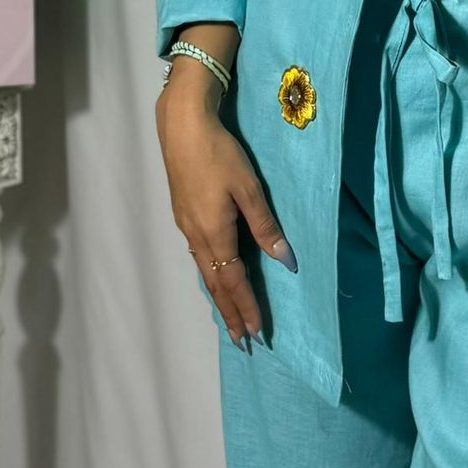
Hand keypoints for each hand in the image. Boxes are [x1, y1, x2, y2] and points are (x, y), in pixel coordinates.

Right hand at [156, 65, 294, 345]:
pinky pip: (199, 256)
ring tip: (230, 317)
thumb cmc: (219, 154)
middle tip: (242, 341)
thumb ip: (265, 226)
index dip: (246, 306)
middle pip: (215, 284)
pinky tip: (215, 276)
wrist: (181, 126)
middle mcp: (196, 236)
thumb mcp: (248, 189)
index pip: (233, 281)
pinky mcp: (183, 214)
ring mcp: (186, 226)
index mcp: (214, 233)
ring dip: (219, 297)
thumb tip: (286, 260)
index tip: (256, 332)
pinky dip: (210, 276)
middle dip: (230, 312)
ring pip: (205, 271)